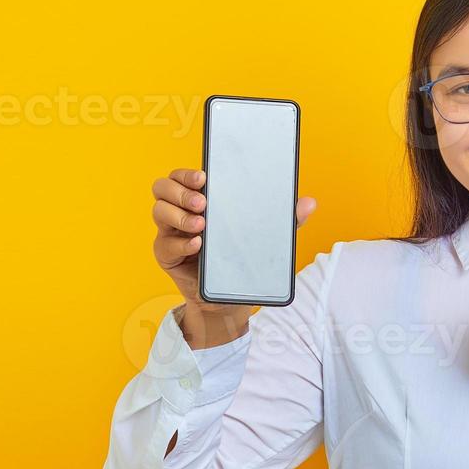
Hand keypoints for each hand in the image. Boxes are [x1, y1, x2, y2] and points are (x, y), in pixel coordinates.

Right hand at [151, 167, 316, 316]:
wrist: (229, 296)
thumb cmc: (242, 257)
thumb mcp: (265, 236)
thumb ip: (285, 219)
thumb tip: (310, 202)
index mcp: (200, 198)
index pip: (184, 175)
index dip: (188, 172)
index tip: (205, 177)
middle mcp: (180, 210)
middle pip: (162, 187)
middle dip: (181, 191)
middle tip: (203, 203)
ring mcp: (171, 232)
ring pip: (158, 211)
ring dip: (179, 215)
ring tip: (202, 225)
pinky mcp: (166, 254)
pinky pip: (165, 244)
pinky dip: (180, 243)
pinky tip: (197, 245)